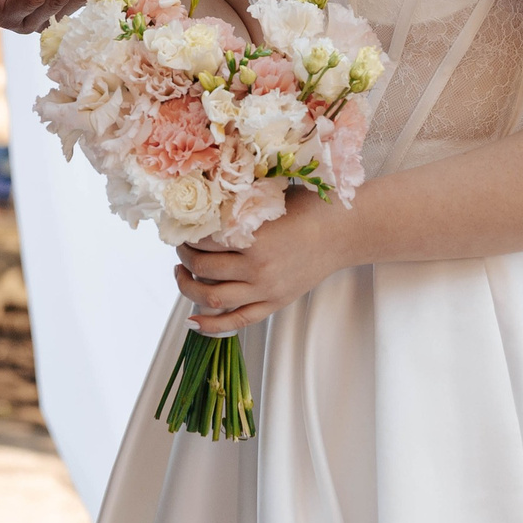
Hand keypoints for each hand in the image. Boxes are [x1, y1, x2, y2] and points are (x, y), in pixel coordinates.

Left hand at [173, 188, 362, 334]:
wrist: (342, 232)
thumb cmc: (308, 207)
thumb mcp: (268, 198)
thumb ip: (237, 206)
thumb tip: (200, 204)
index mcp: (254, 237)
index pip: (203, 240)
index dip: (186, 233)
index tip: (181, 226)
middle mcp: (257, 268)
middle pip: (203, 269)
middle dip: (184, 257)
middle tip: (180, 246)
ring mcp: (266, 290)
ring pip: (213, 298)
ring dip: (188, 287)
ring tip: (182, 273)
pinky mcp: (274, 304)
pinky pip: (237, 321)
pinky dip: (210, 324)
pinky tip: (192, 319)